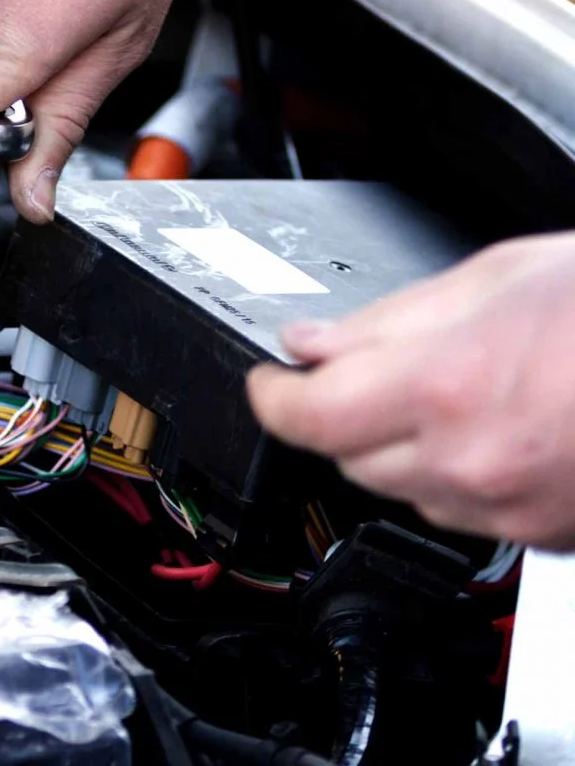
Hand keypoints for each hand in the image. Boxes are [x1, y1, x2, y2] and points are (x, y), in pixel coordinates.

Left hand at [247, 233, 574, 549]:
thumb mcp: (496, 277)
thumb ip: (386, 320)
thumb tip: (311, 343)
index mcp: (443, 387)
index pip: (302, 418)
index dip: (270, 396)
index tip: (269, 381)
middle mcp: (468, 461)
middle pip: (345, 457)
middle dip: (342, 412)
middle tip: (371, 370)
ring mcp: (510, 509)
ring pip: (402, 489)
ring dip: (400, 446)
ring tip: (459, 389)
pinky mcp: (546, 537)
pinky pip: (464, 513)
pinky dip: (458, 475)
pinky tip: (501, 426)